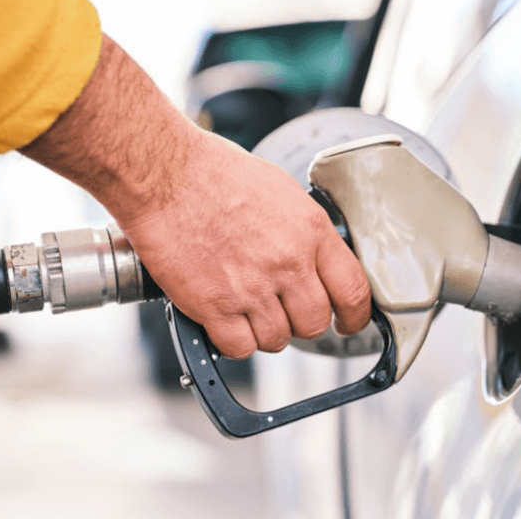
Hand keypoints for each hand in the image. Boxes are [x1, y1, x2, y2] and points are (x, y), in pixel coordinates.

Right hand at [21, 35, 371, 357]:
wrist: (165, 174)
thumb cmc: (214, 172)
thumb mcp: (280, 191)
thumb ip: (304, 230)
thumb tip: (314, 257)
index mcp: (311, 231)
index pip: (354, 291)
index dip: (355, 317)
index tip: (348, 323)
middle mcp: (288, 263)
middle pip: (315, 323)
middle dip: (301, 322)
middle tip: (284, 311)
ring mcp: (252, 288)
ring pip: (277, 340)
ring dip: (265, 332)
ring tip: (246, 308)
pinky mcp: (214, 306)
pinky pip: (239, 348)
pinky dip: (232, 341)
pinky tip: (224, 319)